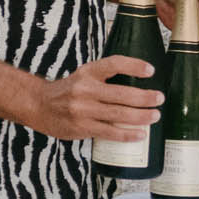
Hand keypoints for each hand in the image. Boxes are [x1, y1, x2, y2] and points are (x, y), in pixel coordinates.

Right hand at [33, 54, 161, 143]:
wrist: (38, 106)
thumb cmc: (68, 91)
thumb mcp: (83, 76)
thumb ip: (105, 77)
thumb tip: (138, 82)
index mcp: (87, 72)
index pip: (113, 64)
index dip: (134, 66)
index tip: (151, 71)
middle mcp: (85, 89)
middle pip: (121, 94)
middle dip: (145, 97)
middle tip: (159, 98)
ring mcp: (83, 110)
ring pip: (119, 115)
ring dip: (141, 116)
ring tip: (155, 116)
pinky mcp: (82, 127)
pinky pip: (109, 132)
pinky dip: (127, 134)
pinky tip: (140, 134)